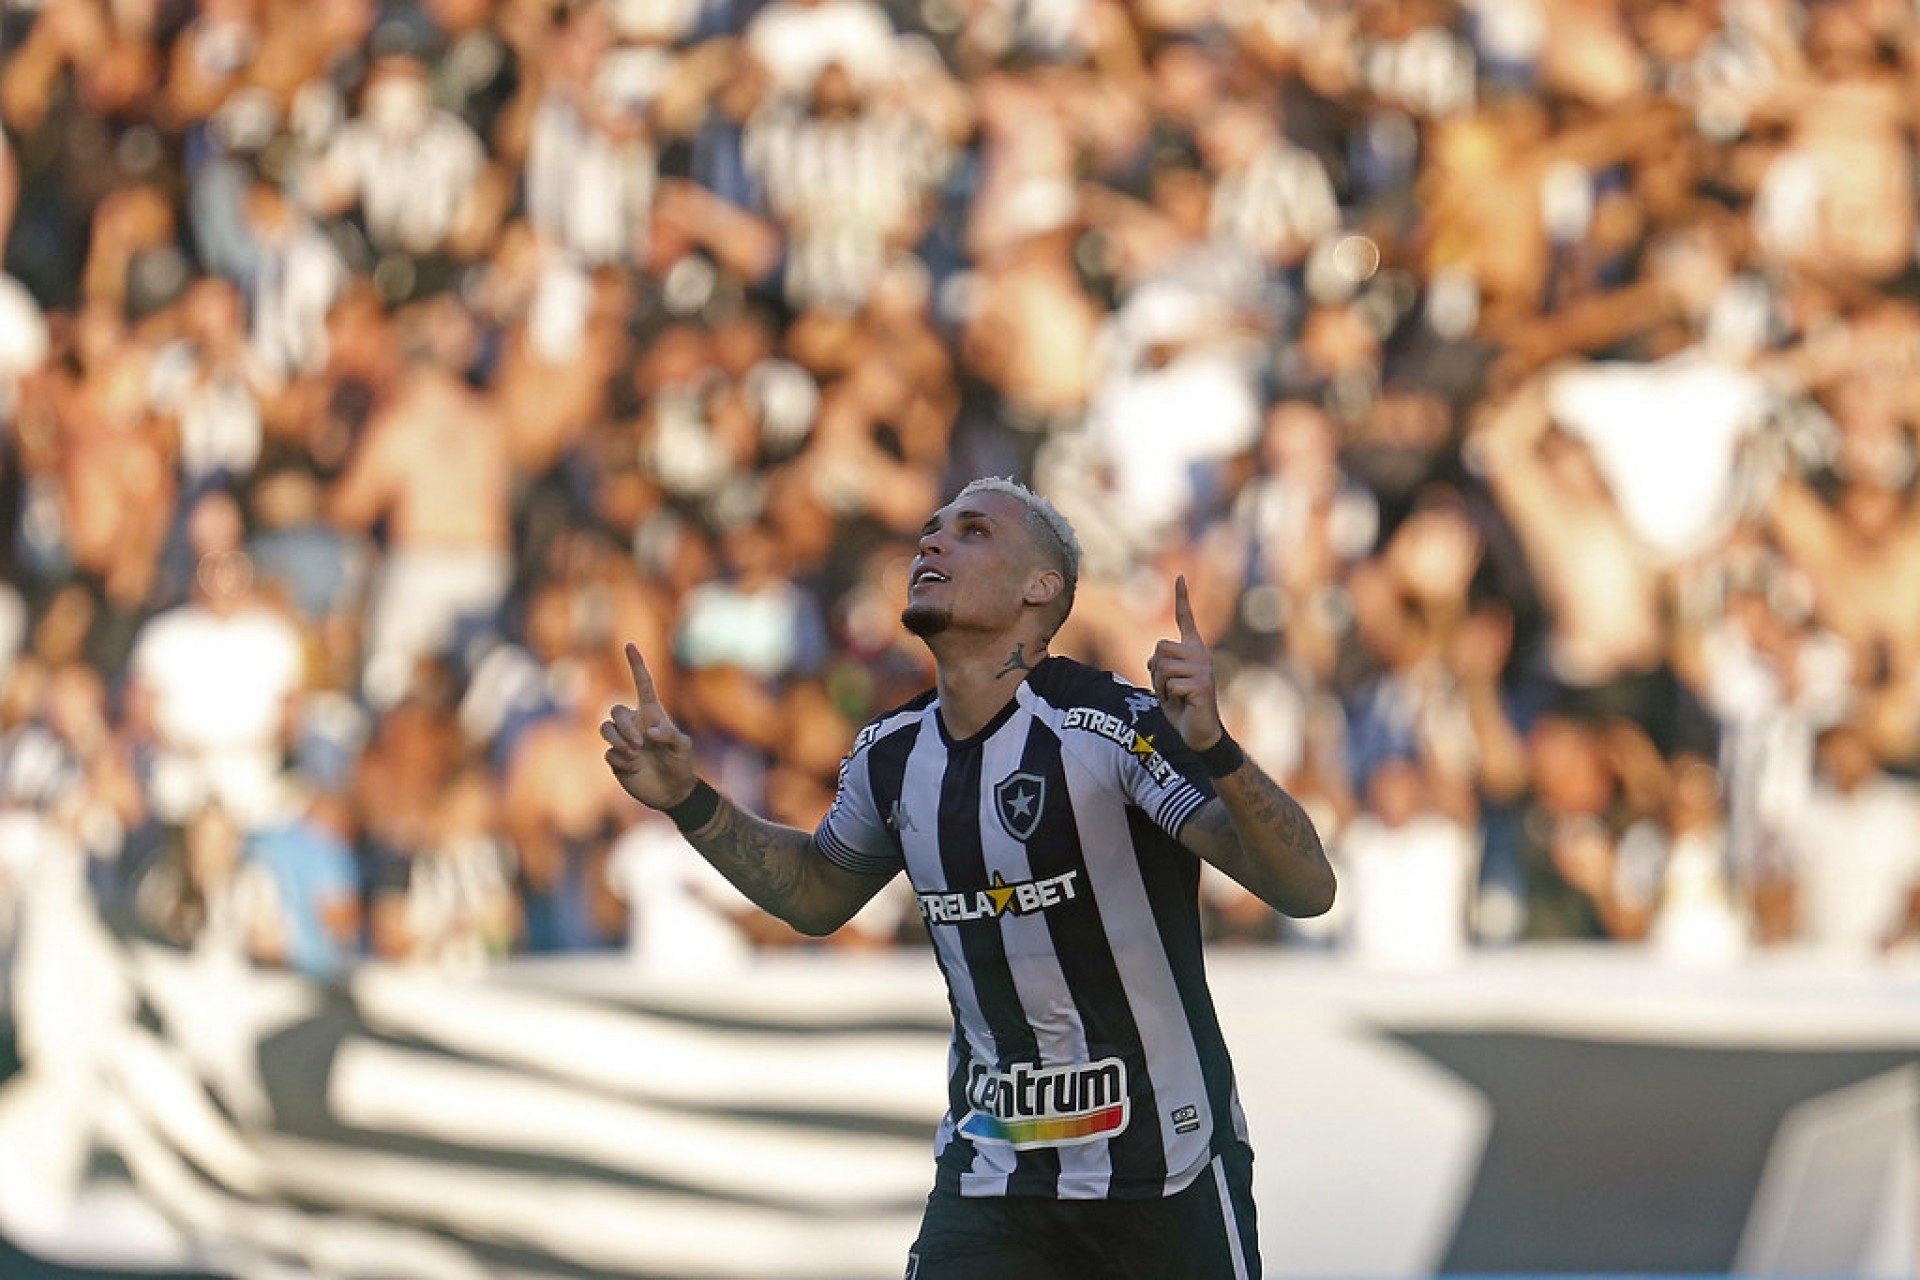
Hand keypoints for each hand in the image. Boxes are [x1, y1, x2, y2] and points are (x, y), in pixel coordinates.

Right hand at [601, 644, 697, 810]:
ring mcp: (624, 741)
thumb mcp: (684, 748)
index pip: (643, 684)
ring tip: (636, 754)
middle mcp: (635, 725)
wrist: (673, 792)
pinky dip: (621, 760)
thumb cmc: (682, 765)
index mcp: (652, 714)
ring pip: (605, 729)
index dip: (636, 665)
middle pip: (615, 710)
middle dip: (624, 726)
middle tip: (640, 744)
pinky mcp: (616, 759)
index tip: (630, 645)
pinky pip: (608, 753)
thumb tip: (649, 732)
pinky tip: (635, 768)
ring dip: (618, 740)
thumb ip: (670, 735)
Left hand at [1148, 576, 1223, 750]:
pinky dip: (1169, 698)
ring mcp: (1204, 669)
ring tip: (1176, 698)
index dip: (1182, 598)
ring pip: (1162, 667)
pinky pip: (1169, 685)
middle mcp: (1201, 654)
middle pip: (1159, 647)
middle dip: (1155, 671)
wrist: (1198, 732)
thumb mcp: (1164, 683)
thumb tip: (1153, 660)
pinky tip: (1183, 705)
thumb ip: (1158, 666)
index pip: (1185, 619)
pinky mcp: (1202, 685)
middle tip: (1168, 688)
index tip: (1180, 577)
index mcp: (1192, 650)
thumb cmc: (1182, 706)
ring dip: (1161, 687)